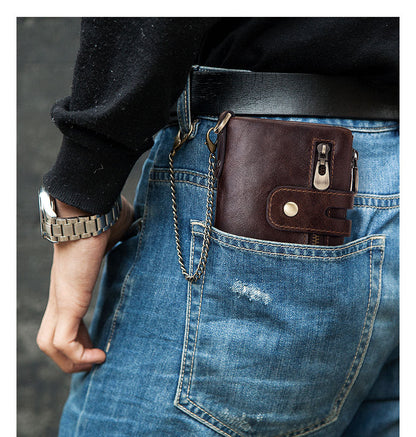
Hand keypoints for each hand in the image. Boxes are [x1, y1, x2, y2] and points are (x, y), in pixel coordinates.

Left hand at [36, 196, 133, 372]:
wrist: (91, 208)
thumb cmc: (105, 215)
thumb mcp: (118, 235)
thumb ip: (126, 240)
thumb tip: (144, 232)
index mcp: (72, 281)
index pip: (65, 318)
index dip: (80, 337)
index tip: (99, 345)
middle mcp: (62, 293)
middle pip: (51, 336)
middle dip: (73, 355)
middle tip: (97, 359)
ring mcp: (62, 298)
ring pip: (50, 343)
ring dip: (72, 361)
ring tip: (97, 361)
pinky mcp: (68, 301)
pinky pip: (63, 341)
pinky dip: (77, 355)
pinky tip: (99, 356)